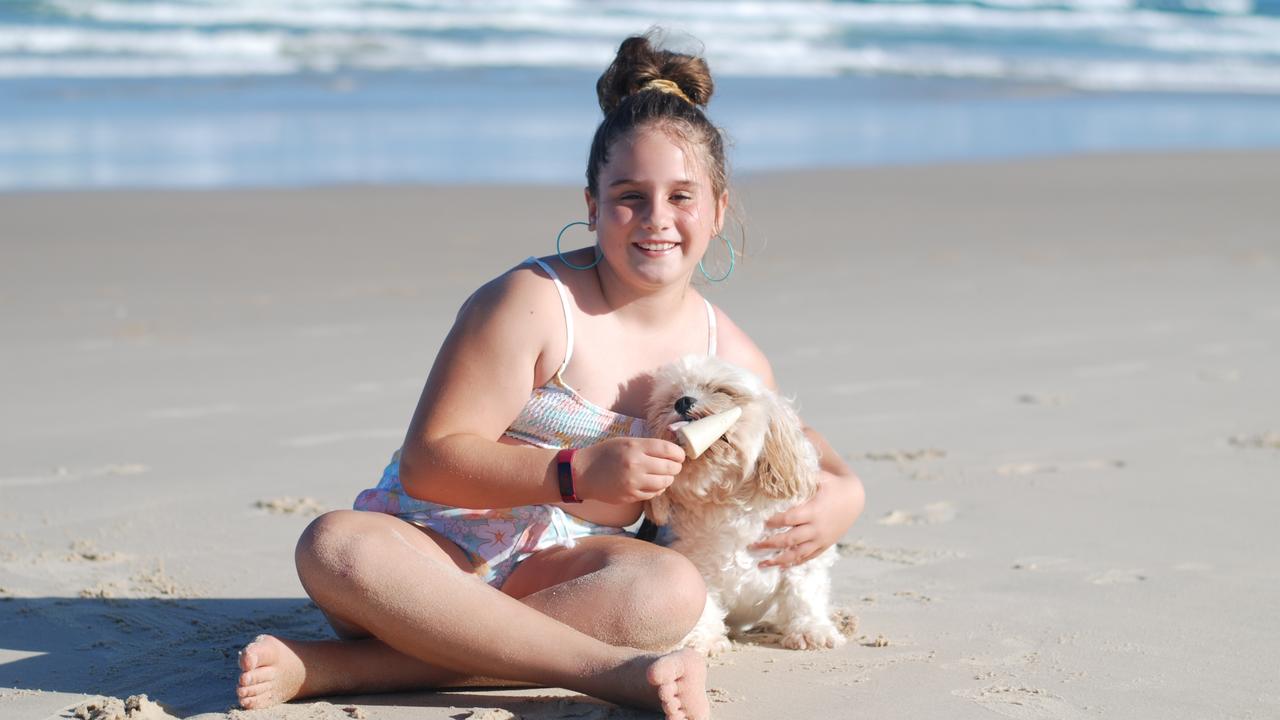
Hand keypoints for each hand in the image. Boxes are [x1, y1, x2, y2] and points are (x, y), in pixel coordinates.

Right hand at [572, 437, 684, 504]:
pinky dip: (657, 489)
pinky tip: (653, 484)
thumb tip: (671, 451)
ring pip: (664, 483)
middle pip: (670, 468)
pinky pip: (654, 494)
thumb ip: (647, 446)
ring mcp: (634, 482)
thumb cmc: (604, 454)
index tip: (680, 456)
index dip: (679, 453)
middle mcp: (636, 464)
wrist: (583, 473)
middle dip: (675, 467)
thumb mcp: (625, 442)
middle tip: (674, 466)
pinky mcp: (631, 496)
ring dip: (668, 479)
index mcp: (635, 447)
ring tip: (663, 475)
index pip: (668, 450)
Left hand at [750, 472, 864, 567]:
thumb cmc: (833, 485)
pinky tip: (780, 567)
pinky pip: (808, 557)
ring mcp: (821, 539)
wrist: (855, 499)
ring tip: (761, 564)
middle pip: (789, 539)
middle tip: (752, 545)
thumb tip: (779, 470)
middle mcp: (817, 528)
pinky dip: (794, 563)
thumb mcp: (820, 477)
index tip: (760, 523)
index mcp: (813, 511)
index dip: (773, 522)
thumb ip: (802, 476)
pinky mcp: (824, 545)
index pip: (789, 519)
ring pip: (797, 554)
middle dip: (770, 543)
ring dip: (778, 560)